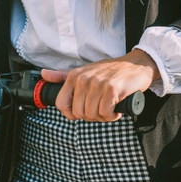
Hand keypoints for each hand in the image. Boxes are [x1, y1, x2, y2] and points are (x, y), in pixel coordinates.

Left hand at [40, 49, 159, 121]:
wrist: (137, 65)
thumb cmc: (110, 71)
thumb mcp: (84, 71)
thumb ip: (63, 75)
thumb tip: (44, 74)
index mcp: (74, 76)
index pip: (61, 104)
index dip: (71, 114)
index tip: (83, 112)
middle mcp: (84, 79)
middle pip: (78, 113)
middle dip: (91, 116)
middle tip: (101, 108)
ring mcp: (98, 84)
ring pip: (92, 115)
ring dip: (103, 116)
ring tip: (110, 107)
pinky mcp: (112, 90)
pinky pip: (106, 113)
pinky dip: (112, 115)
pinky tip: (117, 108)